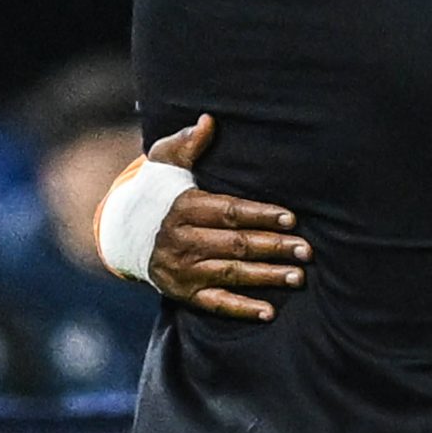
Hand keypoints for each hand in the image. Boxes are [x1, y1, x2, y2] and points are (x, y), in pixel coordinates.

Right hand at [143, 117, 313, 320]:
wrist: (124, 233)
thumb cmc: (157, 192)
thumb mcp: (165, 162)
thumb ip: (187, 143)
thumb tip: (208, 121)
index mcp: (184, 208)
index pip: (229, 212)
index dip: (261, 215)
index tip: (291, 218)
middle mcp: (182, 241)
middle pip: (235, 244)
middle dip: (274, 247)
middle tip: (307, 250)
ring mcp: (183, 270)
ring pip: (231, 274)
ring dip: (266, 276)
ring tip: (299, 276)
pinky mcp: (184, 293)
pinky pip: (215, 304)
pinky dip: (242, 309)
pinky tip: (269, 311)